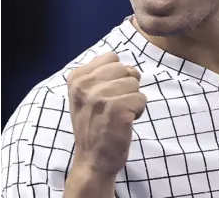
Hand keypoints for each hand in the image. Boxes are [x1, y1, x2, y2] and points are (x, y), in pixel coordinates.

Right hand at [66, 52, 146, 179]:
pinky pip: (142, 99)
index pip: (112, 57)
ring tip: (118, 115)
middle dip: (127, 87)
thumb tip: (129, 67)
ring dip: (133, 100)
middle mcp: (85, 85)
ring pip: (135, 84)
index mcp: (76, 78)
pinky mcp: (117, 109)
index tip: (107, 94)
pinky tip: (124, 122)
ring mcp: (100, 97)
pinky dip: (138, 111)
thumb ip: (102, 75)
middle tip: (114, 107)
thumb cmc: (94, 125)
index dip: (117, 75)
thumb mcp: (86, 95)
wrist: (92, 160)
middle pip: (126, 69)